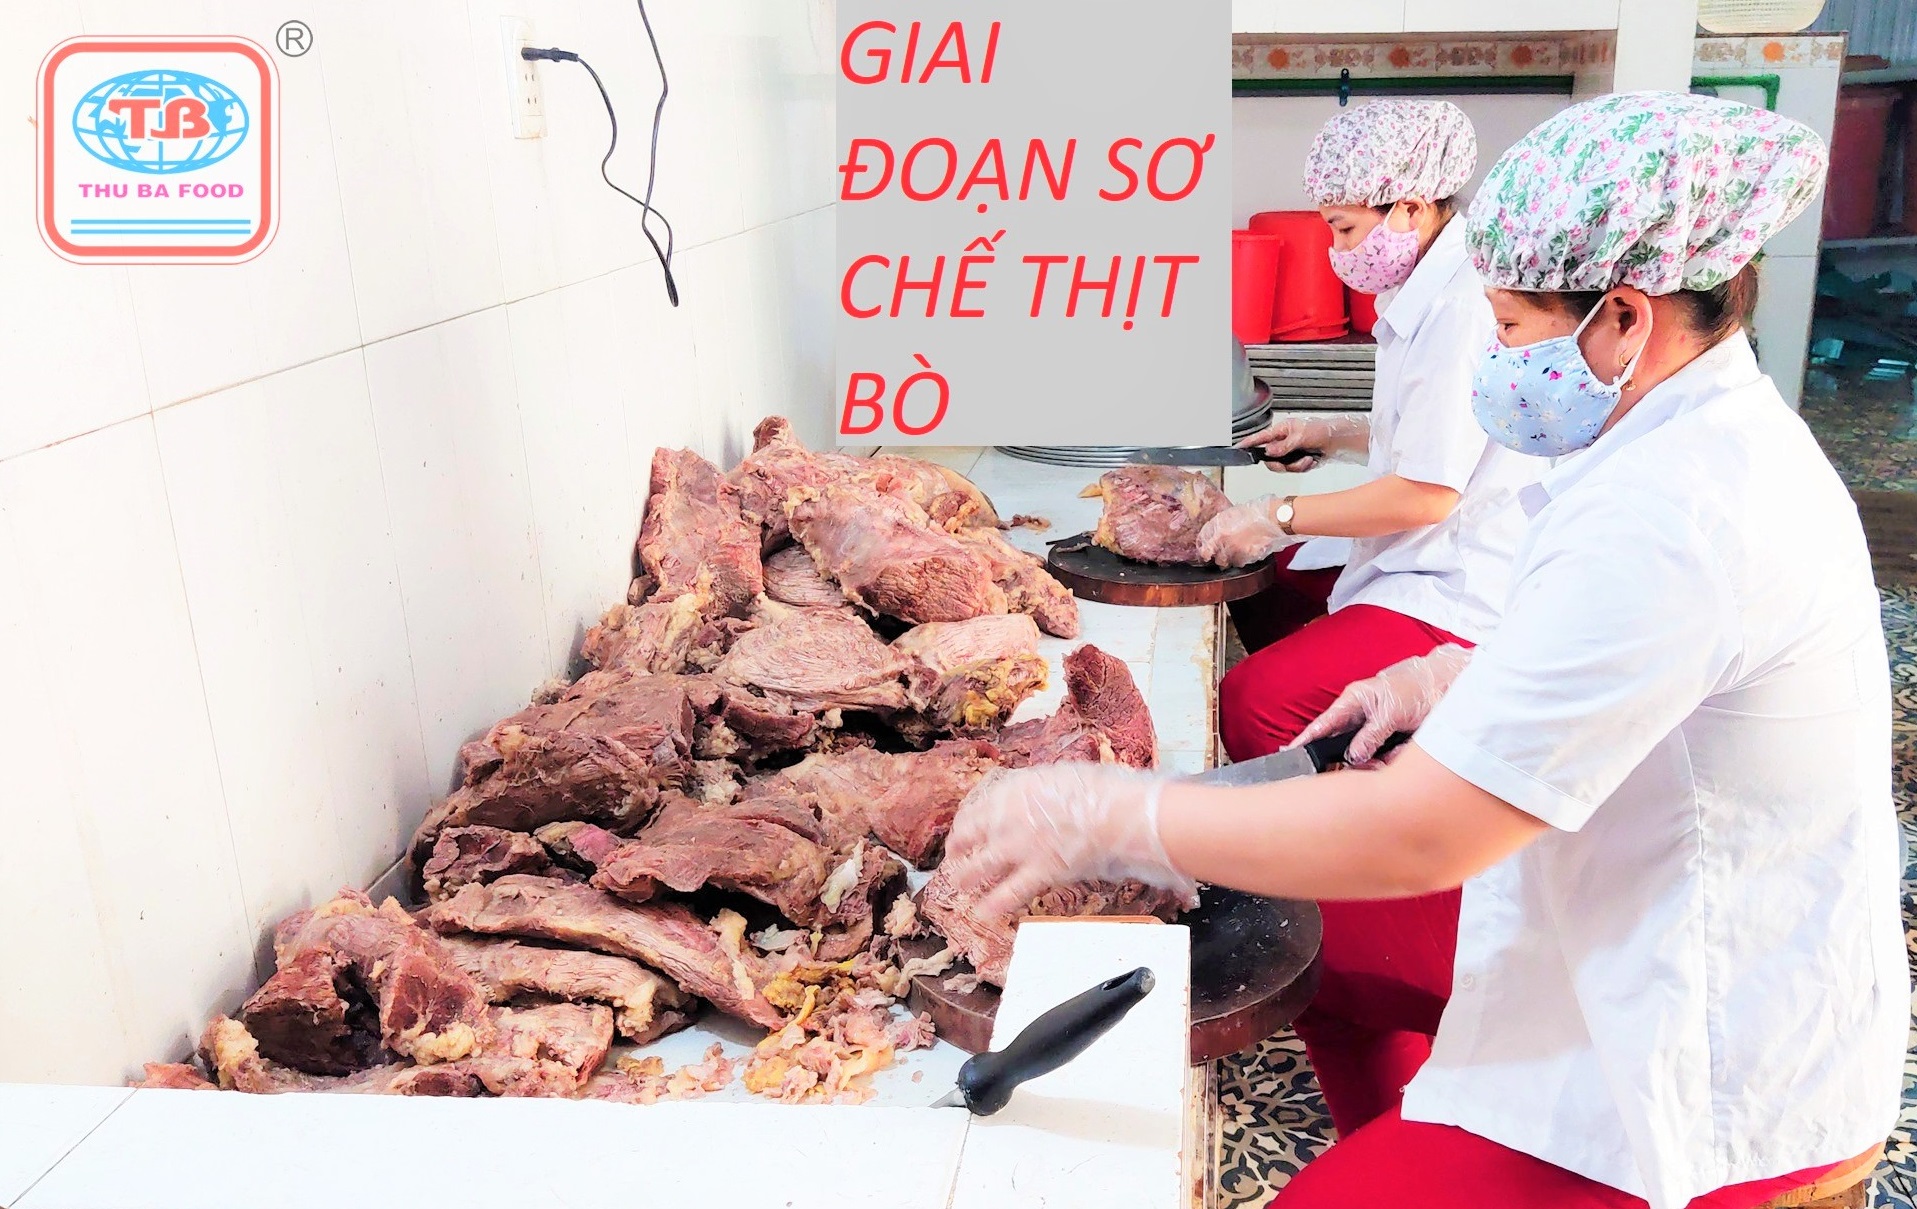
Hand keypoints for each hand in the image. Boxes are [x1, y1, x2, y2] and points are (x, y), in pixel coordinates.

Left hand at [940, 763, 1197, 922]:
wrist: (1116, 814)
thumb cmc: (1098, 790)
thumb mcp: (1059, 776)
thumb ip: (1038, 789)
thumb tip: (1035, 795)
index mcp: (1013, 792)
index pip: (976, 809)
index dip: (967, 822)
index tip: (966, 828)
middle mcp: (1007, 819)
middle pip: (969, 837)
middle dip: (958, 848)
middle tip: (954, 855)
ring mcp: (1019, 848)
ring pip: (979, 867)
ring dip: (967, 877)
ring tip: (961, 885)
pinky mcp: (1038, 873)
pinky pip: (1009, 893)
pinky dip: (994, 905)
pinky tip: (984, 912)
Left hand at [1197, 498, 1301, 567]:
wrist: (1274, 518)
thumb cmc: (1256, 512)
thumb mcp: (1231, 513)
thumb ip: (1220, 524)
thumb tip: (1214, 533)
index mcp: (1220, 532)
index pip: (1205, 548)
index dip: (1204, 552)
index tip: (1205, 553)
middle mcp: (1228, 545)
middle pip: (1217, 559)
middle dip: (1219, 557)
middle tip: (1221, 554)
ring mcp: (1240, 553)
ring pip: (1230, 563)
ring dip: (1231, 560)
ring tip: (1235, 553)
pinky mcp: (1251, 558)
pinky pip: (1242, 563)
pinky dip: (1242, 560)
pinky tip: (1246, 553)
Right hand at [1236, 414, 1368, 471]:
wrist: (1338, 441)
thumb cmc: (1322, 430)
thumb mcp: (1302, 436)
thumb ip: (1284, 445)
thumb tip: (1269, 451)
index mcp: (1282, 431)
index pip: (1261, 437)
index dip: (1249, 443)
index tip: (1238, 448)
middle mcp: (1283, 442)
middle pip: (1269, 458)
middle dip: (1282, 463)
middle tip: (1291, 461)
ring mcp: (1290, 453)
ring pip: (1282, 467)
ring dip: (1296, 466)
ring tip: (1307, 459)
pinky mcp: (1297, 462)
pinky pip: (1293, 470)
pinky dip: (1303, 467)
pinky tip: (1311, 460)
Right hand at [1290, 644, 1471, 764]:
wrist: (1448, 687)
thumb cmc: (1418, 688)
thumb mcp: (1392, 712)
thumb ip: (1370, 735)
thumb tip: (1354, 755)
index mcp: (1354, 700)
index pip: (1324, 723)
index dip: (1307, 739)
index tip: (1291, 752)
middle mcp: (1361, 714)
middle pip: (1344, 745)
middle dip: (1357, 759)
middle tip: (1370, 765)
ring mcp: (1374, 727)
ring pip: (1365, 754)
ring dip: (1379, 760)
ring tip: (1393, 756)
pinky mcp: (1388, 737)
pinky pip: (1383, 756)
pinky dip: (1391, 759)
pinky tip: (1401, 753)